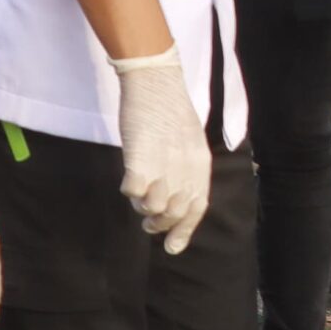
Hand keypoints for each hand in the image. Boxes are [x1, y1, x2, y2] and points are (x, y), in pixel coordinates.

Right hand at [113, 49, 210, 252]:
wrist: (156, 82)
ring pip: (152, 207)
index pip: (197, 208)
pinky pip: (133, 190)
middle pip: (174, 213)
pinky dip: (130, 190)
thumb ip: (186, 171)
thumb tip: (177, 203)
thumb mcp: (189, 143)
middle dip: (161, 224)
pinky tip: (130, 177)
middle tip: (150, 220)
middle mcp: (184, 169)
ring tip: (141, 192)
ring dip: (144, 206)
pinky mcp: (138, 159)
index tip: (172, 247)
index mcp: (200, 166)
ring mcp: (162, 165)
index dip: (184, 230)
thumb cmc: (171, 112)